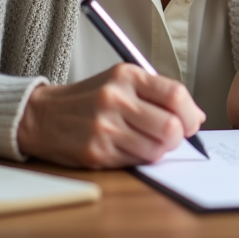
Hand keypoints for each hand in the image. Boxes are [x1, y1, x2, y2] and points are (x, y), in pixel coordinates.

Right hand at [17, 63, 205, 167]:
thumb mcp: (121, 82)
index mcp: (127, 76)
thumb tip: (196, 116)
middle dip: (178, 137)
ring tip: (149, 142)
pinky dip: (140, 158)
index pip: (175, 94)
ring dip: (160, 150)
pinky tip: (130, 148)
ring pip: (156, 149)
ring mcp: (105, 126)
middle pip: (170, 125)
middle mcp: (116, 98)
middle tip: (172, 136)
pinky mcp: (97, 151)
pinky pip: (136, 161)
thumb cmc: (89, 98)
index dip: (190, 113)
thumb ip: (158, 93)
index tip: (191, 122)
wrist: (42, 115)